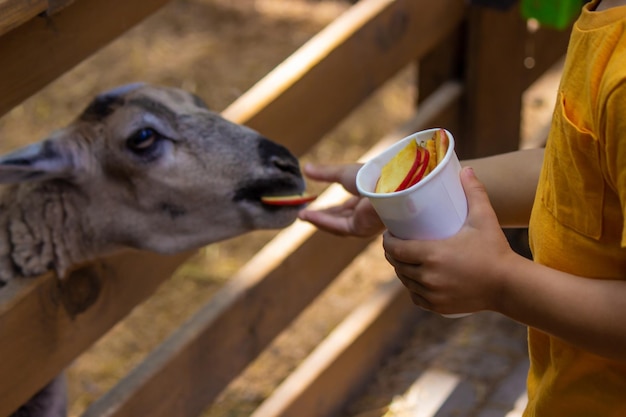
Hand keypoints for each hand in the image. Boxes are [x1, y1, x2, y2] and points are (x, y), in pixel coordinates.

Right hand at [298, 163, 383, 236]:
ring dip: (318, 220)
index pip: (345, 208)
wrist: (386, 184)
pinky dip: (322, 221)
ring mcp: (363, 222)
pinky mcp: (360, 229)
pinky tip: (307, 215)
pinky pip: (336, 226)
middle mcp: (365, 213)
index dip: (328, 208)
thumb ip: (325, 173)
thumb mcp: (343, 172)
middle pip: (339, 218)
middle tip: (303, 213)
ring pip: (336, 224)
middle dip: (321, 216)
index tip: (313, 206)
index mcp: (367, 199)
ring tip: (301, 215)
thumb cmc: (371, 175)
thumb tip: (305, 168)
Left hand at [383, 167, 516, 314]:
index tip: (388, 233)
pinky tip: (413, 279)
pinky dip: (413, 288)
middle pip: (398, 265)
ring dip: (401, 270)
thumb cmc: (495, 250)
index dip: (387, 241)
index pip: (395, 249)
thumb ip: (474, 192)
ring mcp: (432, 294)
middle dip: (392, 254)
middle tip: (396, 243)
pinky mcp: (439, 307)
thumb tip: (466, 169)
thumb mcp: (484, 218)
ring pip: (405, 281)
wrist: (510, 286)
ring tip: (403, 259)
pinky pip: (416, 297)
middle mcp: (427, 277)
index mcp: (431, 255)